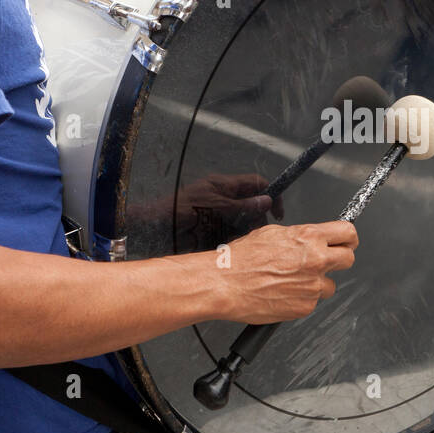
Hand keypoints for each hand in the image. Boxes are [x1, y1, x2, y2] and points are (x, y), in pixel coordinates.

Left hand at [127, 172, 284, 251]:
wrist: (156, 228)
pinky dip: (231, 243)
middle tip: (255, 234)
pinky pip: (229, 237)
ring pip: (242, 224)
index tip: (277, 214)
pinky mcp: (211, 231)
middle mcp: (224, 199)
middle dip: (256, 220)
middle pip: (251, 207)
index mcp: (225, 186)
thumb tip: (267, 200)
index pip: (256, 183)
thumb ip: (243, 205)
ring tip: (237, 243)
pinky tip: (227, 249)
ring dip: (243, 234)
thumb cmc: (183, 211)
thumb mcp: (216, 206)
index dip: (270, 194)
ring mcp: (218, 216)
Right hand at [219, 221, 358, 324]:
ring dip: (317, 284)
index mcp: (309, 238)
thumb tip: (309, 238)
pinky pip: (312, 302)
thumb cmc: (240, 260)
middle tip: (325, 262)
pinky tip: (283, 293)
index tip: (346, 241)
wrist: (225, 285)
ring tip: (292, 281)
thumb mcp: (271, 234)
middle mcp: (316, 260)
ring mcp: (312, 286)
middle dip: (339, 260)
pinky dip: (302, 299)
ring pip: (329, 285)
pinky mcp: (305, 307)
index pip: (347, 232)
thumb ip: (299, 237)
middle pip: (348, 259)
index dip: (348, 238)